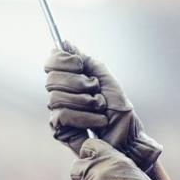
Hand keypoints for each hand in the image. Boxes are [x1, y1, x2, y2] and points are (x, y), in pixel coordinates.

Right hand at [44, 43, 161, 169]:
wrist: (128, 137)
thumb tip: (65, 42)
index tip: (79, 64)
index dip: (62, 61)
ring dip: (85, 102)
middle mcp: (62, 94)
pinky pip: (62, 115)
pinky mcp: (60, 130)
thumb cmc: (120, 110)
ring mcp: (59, 112)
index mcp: (72, 79)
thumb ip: (86, 60)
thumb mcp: (106, 78)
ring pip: (56, 98)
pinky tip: (97, 122)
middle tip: (95, 90)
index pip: (51, 63)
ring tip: (100, 109)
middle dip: (78, 83)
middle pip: (51, 79)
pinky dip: (84, 117)